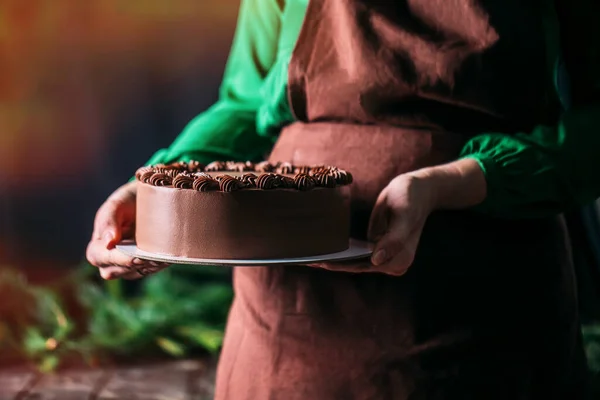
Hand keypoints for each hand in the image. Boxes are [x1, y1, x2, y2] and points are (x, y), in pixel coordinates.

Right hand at [86, 181, 168, 279]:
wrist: (144, 202)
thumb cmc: (125, 203)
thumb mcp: (115, 206)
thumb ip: (108, 222)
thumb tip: (108, 242)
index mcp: (96, 249)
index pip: (102, 259)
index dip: (120, 259)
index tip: (136, 256)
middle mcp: (109, 263)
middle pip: (122, 269)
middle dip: (139, 263)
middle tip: (155, 256)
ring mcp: (128, 268)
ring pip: (139, 271)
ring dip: (153, 264)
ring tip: (165, 255)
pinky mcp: (144, 267)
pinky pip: (152, 269)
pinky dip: (161, 263)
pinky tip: (169, 256)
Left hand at [311, 174, 434, 275]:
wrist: (419, 190)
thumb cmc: (411, 198)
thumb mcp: (404, 214)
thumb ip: (394, 239)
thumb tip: (377, 260)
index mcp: (399, 259)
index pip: (363, 266)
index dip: (341, 265)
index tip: (320, 262)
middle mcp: (391, 264)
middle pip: (356, 267)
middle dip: (332, 263)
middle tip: (305, 259)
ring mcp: (383, 257)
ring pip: (353, 263)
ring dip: (332, 260)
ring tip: (307, 256)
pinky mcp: (375, 249)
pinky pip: (354, 254)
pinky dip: (338, 252)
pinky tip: (320, 247)